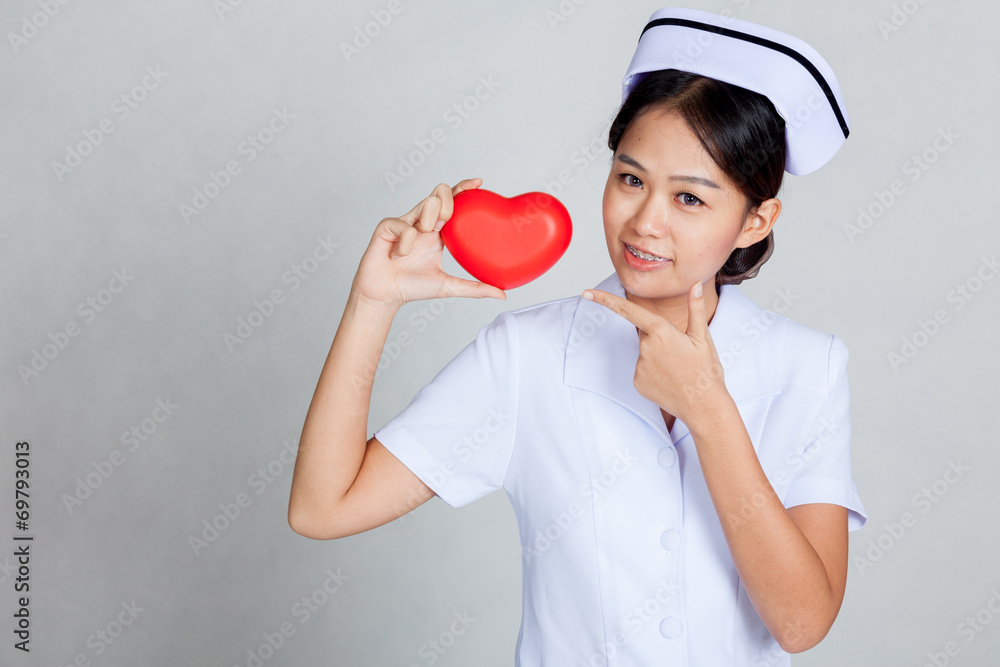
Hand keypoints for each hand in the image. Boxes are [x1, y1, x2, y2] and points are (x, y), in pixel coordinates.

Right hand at [352, 178, 507, 309]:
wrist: (385, 296)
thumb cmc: (413, 288)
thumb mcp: (449, 287)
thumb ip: (475, 289)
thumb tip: (503, 295)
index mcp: (438, 233)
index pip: (453, 204)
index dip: (464, 190)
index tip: (479, 183)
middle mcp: (423, 223)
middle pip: (439, 194)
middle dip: (448, 202)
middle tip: (447, 221)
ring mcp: (405, 222)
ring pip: (425, 204)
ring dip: (429, 221)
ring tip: (423, 238)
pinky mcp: (387, 226)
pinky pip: (404, 226)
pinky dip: (406, 244)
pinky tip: (399, 255)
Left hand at [582, 281, 728, 424]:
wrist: (704, 407)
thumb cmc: (706, 371)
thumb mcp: (703, 338)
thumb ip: (695, 308)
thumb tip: (694, 285)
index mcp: (661, 332)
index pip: (628, 310)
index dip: (605, 300)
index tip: (587, 292)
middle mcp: (646, 347)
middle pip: (645, 333)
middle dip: (660, 338)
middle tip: (680, 353)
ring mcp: (640, 366)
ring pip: (645, 352)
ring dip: (658, 356)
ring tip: (678, 369)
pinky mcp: (637, 382)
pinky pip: (643, 369)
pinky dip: (654, 372)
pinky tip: (670, 380)